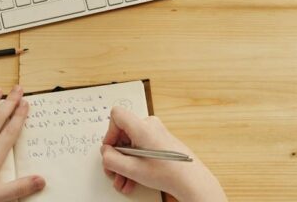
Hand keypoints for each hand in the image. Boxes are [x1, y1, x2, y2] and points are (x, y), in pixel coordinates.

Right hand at [100, 107, 225, 201]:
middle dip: (116, 155)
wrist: (191, 181)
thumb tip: (105, 152)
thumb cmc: (167, 173)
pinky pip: (140, 148)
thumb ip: (112, 159)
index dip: (109, 133)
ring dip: (124, 163)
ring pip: (131, 144)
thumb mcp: (132, 169)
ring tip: (123, 182)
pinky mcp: (159, 141)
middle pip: (122, 133)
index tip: (110, 150)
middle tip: (113, 172)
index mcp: (142, 127)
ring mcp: (155, 133)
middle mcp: (149, 125)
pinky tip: (132, 180)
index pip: (117, 115)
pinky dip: (134, 162)